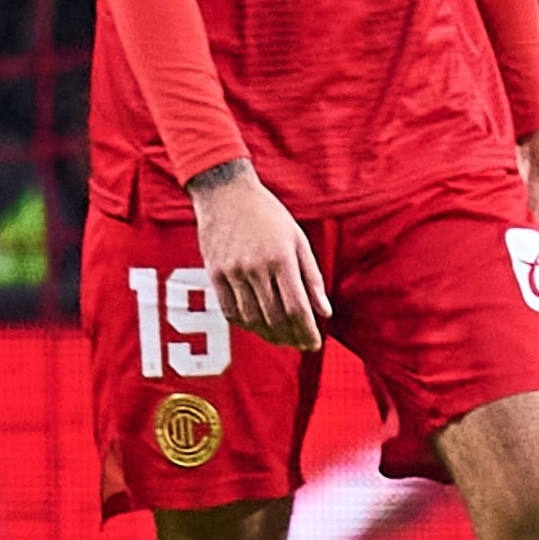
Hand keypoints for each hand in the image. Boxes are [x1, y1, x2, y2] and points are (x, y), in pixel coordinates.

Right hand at [189, 163, 328, 349]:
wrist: (226, 194)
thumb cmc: (269, 215)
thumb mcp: (298, 239)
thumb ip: (312, 278)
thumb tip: (325, 312)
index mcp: (281, 258)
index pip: (297, 307)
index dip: (307, 331)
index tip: (316, 344)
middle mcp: (255, 268)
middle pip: (275, 318)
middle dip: (291, 338)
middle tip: (302, 345)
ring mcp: (232, 273)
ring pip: (251, 319)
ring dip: (269, 336)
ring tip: (284, 340)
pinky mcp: (214, 274)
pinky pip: (229, 310)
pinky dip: (246, 325)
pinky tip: (259, 328)